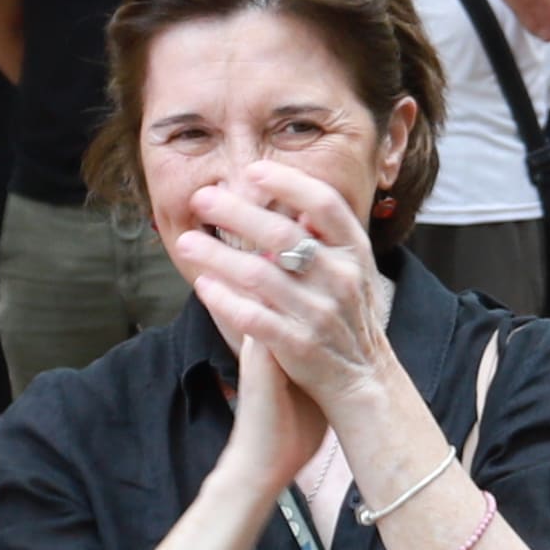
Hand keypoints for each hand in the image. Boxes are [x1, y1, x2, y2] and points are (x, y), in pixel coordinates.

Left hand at [171, 156, 397, 398]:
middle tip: (201, 198)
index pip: (324, 203)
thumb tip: (290, 196)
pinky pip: (253, 318)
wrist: (362, 378)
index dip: (288, 183)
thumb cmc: (348, 314)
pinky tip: (203, 286)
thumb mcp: (353, 268)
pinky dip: (225, 300)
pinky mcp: (299, 345)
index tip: (252, 171)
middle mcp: (340, 278)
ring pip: (259, 275)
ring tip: (187, 242)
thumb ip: (325, 235)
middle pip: (283, 234)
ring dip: (217, 256)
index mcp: (354, 251)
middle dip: (236, 212)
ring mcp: (320, 313)